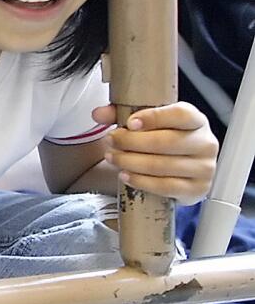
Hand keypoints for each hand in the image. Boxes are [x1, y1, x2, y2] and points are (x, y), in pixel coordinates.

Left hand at [93, 102, 217, 204]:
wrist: (178, 168)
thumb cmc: (162, 139)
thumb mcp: (145, 122)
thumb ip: (120, 113)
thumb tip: (98, 114)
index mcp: (196, 120)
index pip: (180, 115)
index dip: (153, 118)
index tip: (129, 122)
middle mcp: (205, 143)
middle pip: (166, 142)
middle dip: (131, 142)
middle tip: (111, 141)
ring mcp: (204, 168)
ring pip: (162, 165)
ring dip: (130, 162)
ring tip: (112, 158)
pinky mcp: (197, 189)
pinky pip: (165, 187)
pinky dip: (141, 181)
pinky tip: (125, 175)